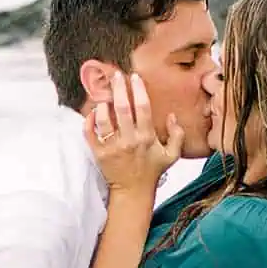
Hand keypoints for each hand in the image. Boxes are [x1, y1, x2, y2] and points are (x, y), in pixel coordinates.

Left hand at [84, 72, 182, 195]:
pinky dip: (89, 121)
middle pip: (122, 108)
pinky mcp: (99, 154)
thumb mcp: (172, 155)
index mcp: (147, 137)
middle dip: (119, 89)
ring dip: (103, 104)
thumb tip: (172, 115)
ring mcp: (112, 147)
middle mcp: (129, 140)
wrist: (133, 191)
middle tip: (117, 76)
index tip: (135, 77)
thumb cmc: (152, 170)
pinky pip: (90, 134)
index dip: (138, 90)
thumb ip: (177, 134)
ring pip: (104, 120)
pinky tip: (92, 111)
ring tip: (103, 93)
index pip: (143, 108)